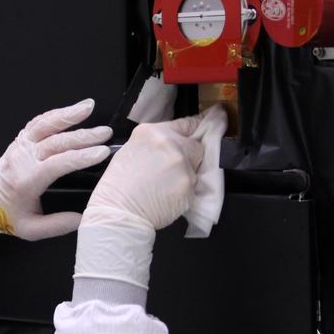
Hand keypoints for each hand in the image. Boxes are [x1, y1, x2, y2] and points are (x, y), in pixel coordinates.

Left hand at [0, 99, 111, 239]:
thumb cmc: (6, 213)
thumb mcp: (31, 230)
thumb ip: (57, 225)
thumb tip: (83, 218)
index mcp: (26, 181)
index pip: (58, 164)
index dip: (81, 157)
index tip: (102, 153)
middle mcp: (22, 159)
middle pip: (56, 142)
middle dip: (84, 136)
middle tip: (105, 133)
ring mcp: (20, 146)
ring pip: (45, 125)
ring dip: (68, 115)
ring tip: (89, 107)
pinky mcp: (21, 139)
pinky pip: (39, 122)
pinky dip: (57, 114)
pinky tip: (73, 110)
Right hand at [73, 114, 204, 292]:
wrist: (118, 213)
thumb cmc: (118, 185)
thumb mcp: (132, 150)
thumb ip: (156, 143)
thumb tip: (176, 142)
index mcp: (154, 133)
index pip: (188, 123)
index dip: (201, 124)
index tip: (215, 120)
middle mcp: (172, 146)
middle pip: (197, 147)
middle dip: (191, 156)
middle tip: (173, 168)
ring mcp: (183, 167)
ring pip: (195, 169)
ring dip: (185, 175)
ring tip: (164, 186)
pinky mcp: (189, 187)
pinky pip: (193, 187)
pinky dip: (184, 192)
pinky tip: (167, 196)